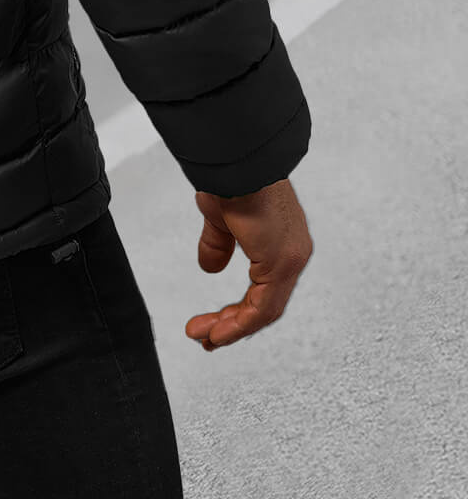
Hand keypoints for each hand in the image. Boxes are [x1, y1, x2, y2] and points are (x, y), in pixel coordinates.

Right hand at [184, 177, 312, 350]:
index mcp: (280, 240)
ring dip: (232, 328)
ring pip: (265, 310)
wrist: (237, 160)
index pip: (264, 287)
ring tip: (206, 338)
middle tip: (208, 337)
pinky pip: (264, 306)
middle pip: (265, 304)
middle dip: (232, 323)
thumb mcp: (219, 217)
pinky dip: (239, 323)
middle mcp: (292, 252)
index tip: (215, 322)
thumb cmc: (230, 176)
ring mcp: (291, 258)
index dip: (238, 309)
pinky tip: (218, 331)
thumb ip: (217, 244)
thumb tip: (210, 268)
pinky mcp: (283, 261)